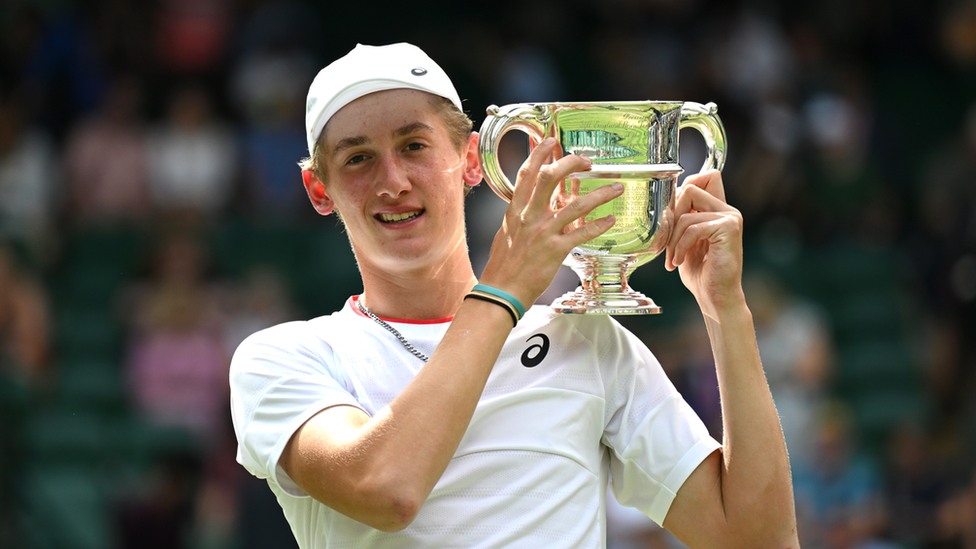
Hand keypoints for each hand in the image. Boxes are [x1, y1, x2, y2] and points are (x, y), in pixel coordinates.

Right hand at [480, 138, 622, 307]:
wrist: (501, 290)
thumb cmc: (503, 265)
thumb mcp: (506, 232)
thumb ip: (519, 216)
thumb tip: (527, 205)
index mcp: (515, 211)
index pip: (526, 174)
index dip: (539, 153)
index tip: (550, 141)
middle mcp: (529, 217)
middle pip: (551, 178)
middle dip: (571, 163)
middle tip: (587, 161)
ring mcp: (544, 232)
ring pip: (576, 205)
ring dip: (600, 194)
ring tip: (615, 188)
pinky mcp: (556, 250)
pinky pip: (582, 233)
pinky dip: (599, 225)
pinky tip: (609, 220)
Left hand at [664, 170, 744, 318]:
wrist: (716, 297)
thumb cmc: (700, 272)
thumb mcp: (685, 239)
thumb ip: (683, 217)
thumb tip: (667, 197)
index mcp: (719, 209)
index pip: (705, 176)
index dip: (683, 188)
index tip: (672, 216)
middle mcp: (728, 209)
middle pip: (691, 187)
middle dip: (671, 215)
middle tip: (668, 242)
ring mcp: (730, 217)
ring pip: (686, 211)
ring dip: (672, 238)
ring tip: (673, 258)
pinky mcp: (728, 228)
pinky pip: (692, 227)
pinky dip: (680, 246)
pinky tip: (679, 262)